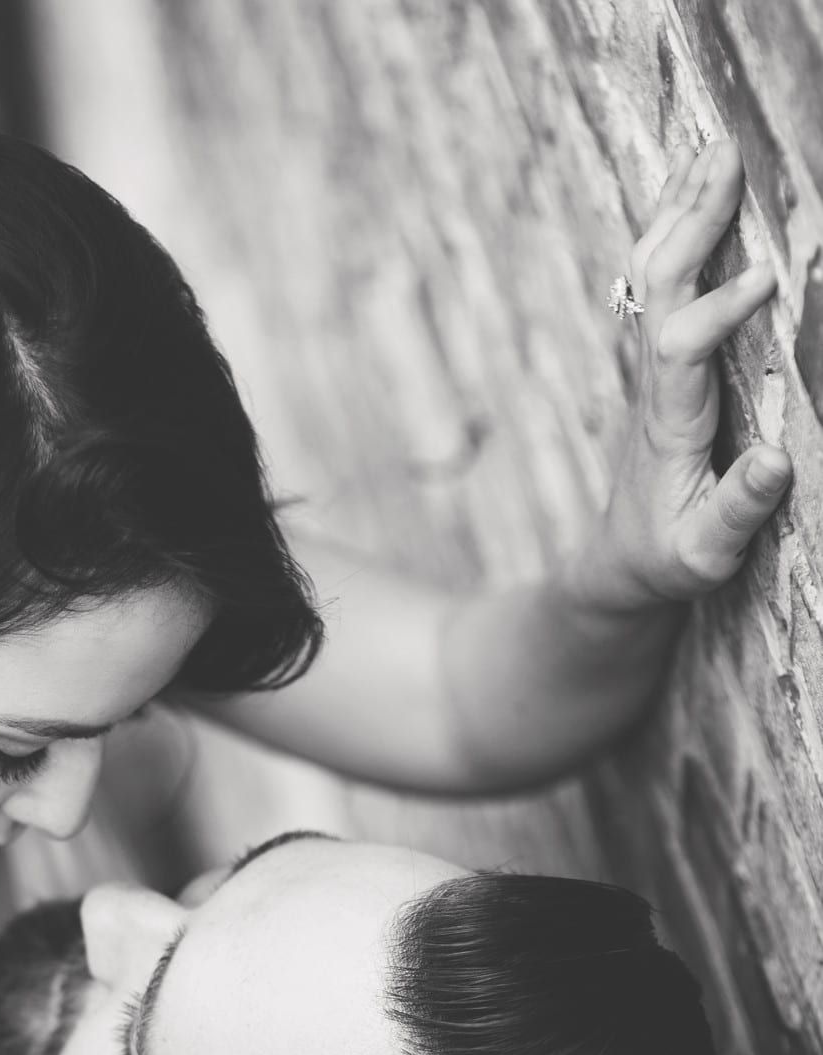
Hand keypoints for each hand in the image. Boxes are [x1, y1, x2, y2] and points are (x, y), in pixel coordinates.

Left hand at [595, 139, 790, 608]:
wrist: (619, 564)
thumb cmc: (666, 560)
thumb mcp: (703, 553)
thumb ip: (737, 511)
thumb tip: (774, 462)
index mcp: (670, 426)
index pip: (682, 350)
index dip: (718, 310)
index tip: (768, 277)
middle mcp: (655, 386)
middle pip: (660, 289)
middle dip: (693, 222)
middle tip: (728, 157)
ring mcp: (653, 371)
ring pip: (653, 276)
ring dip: (681, 211)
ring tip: (714, 149)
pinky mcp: (660, 366)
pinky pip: (660, 285)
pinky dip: (677, 232)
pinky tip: (695, 192)